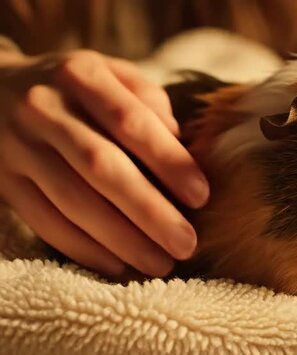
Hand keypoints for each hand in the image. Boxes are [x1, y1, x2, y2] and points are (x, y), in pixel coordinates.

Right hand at [0, 50, 209, 276]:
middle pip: (101, 167)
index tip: (202, 195)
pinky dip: (84, 249)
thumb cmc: (74, 88)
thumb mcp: (110, 73)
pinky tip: (119, 265)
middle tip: (187, 243)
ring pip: (73, 202)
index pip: (130, 121)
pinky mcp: (5, 183)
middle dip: (149, 211)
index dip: (168, 161)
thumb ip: (147, 100)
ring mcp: (18, 148)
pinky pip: (46, 222)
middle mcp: (44, 109)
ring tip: (161, 264)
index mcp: (80, 75)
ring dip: (122, 240)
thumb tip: (179, 144)